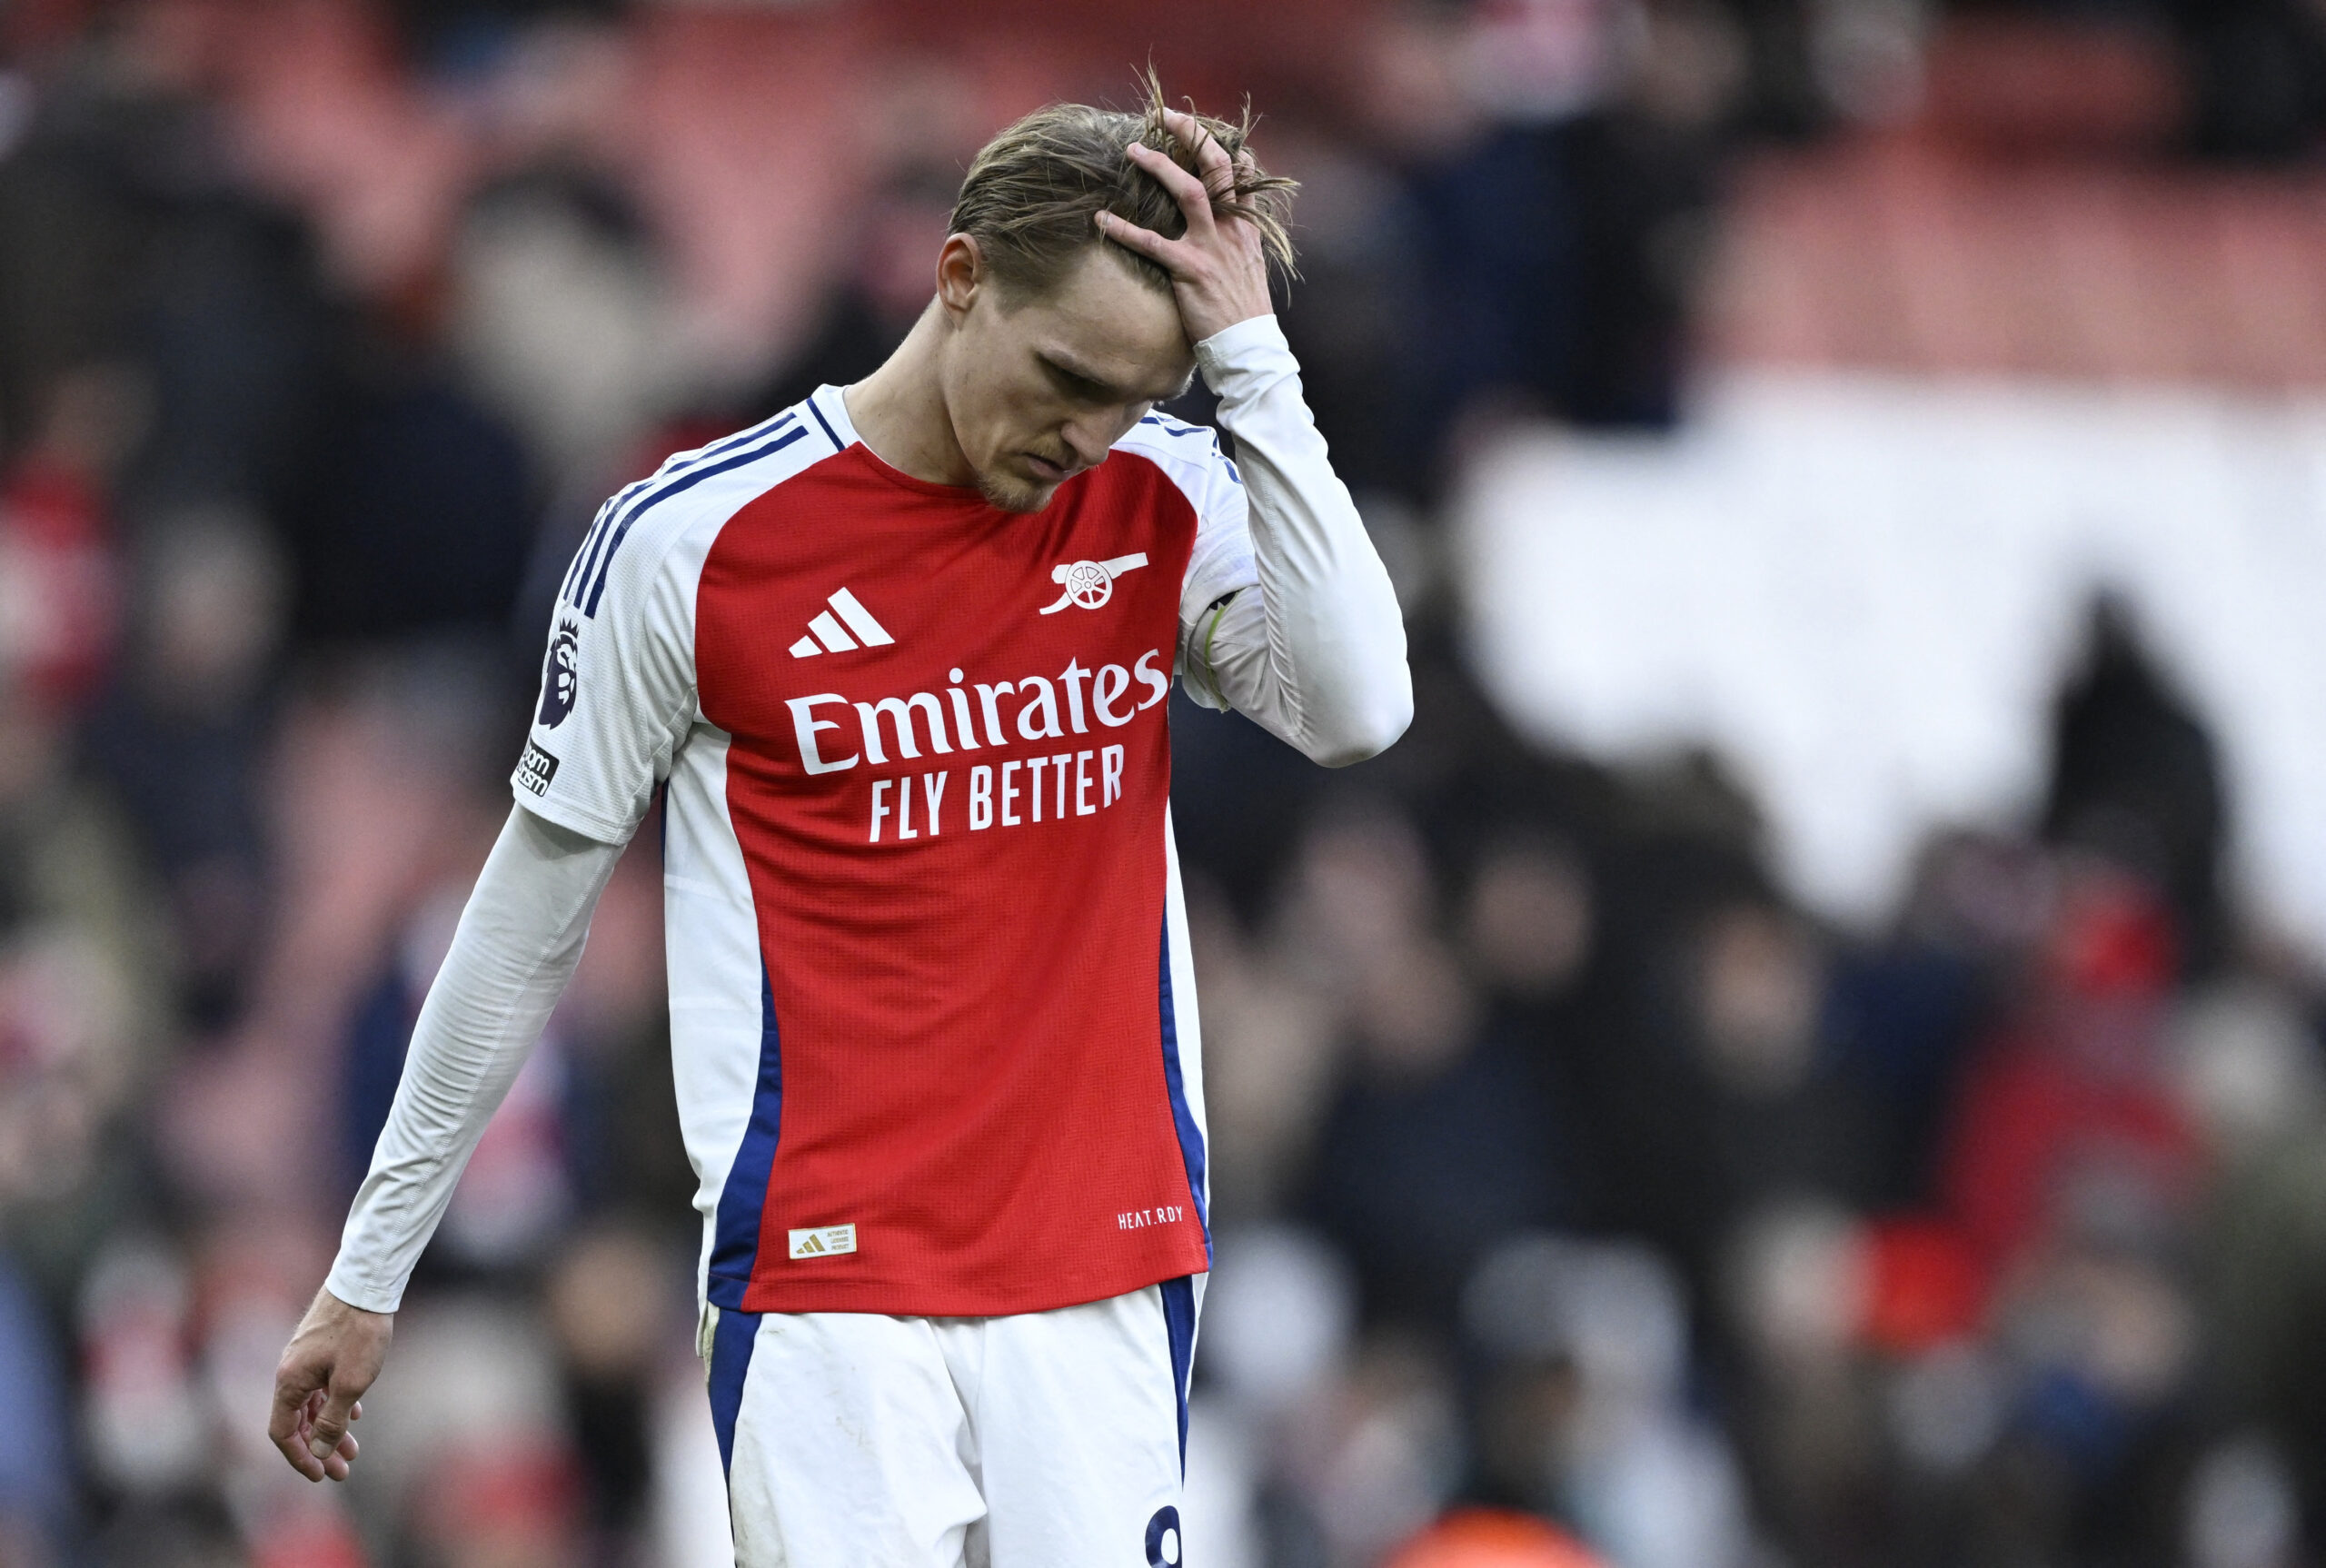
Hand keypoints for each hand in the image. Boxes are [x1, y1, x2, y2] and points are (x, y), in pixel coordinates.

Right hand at [268, 1286, 391, 1481]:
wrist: (367, 1282)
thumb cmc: (359, 1332)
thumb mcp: (351, 1383)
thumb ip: (332, 1420)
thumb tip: (319, 1450)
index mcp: (288, 1382)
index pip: (282, 1432)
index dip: (299, 1457)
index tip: (320, 1475)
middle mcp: (290, 1371)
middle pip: (297, 1422)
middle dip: (319, 1448)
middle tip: (342, 1471)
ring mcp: (304, 1359)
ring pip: (312, 1404)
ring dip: (330, 1428)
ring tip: (353, 1450)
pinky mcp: (320, 1348)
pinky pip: (321, 1386)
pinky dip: (335, 1404)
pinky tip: (354, 1415)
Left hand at [1097, 107, 1273, 344]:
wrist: (1248, 346)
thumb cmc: (1244, 312)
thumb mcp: (1248, 270)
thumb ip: (1236, 245)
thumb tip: (1223, 234)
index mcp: (1247, 229)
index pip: (1244, 176)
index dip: (1229, 150)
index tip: (1212, 133)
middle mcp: (1232, 230)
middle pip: (1217, 168)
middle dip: (1194, 136)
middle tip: (1169, 116)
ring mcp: (1211, 247)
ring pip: (1188, 191)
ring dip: (1160, 166)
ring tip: (1133, 150)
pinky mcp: (1189, 270)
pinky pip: (1152, 243)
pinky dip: (1124, 229)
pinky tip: (1101, 218)